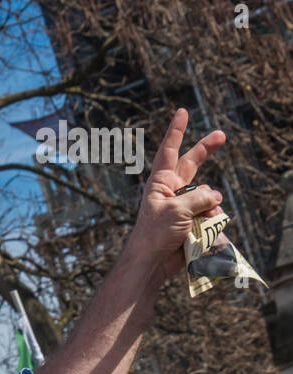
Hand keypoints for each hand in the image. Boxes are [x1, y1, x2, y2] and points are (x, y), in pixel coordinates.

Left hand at [127, 108, 225, 278]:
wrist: (152, 261)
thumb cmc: (155, 233)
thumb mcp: (176, 210)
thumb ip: (198, 198)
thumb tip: (215, 196)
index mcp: (160, 182)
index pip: (169, 151)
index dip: (176, 132)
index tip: (182, 112)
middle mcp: (172, 189)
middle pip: (192, 164)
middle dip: (206, 150)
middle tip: (221, 135)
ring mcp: (183, 204)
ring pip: (208, 196)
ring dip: (209, 208)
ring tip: (196, 224)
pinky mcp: (192, 219)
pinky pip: (211, 214)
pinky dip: (211, 222)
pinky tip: (202, 234)